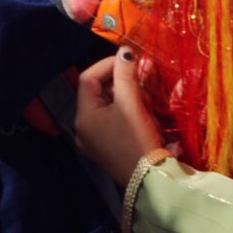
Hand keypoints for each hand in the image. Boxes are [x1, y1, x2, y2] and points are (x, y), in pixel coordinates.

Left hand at [74, 51, 168, 186]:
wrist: (148, 180)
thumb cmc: (136, 140)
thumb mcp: (131, 104)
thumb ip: (126, 75)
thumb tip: (124, 51)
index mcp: (83, 117)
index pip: (88, 79)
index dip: (108, 64)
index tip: (131, 58)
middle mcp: (84, 129)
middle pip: (99, 92)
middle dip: (122, 79)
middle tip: (144, 72)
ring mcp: (96, 140)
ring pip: (109, 105)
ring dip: (128, 93)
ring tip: (148, 90)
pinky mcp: (109, 147)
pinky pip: (115, 119)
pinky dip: (129, 109)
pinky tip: (145, 107)